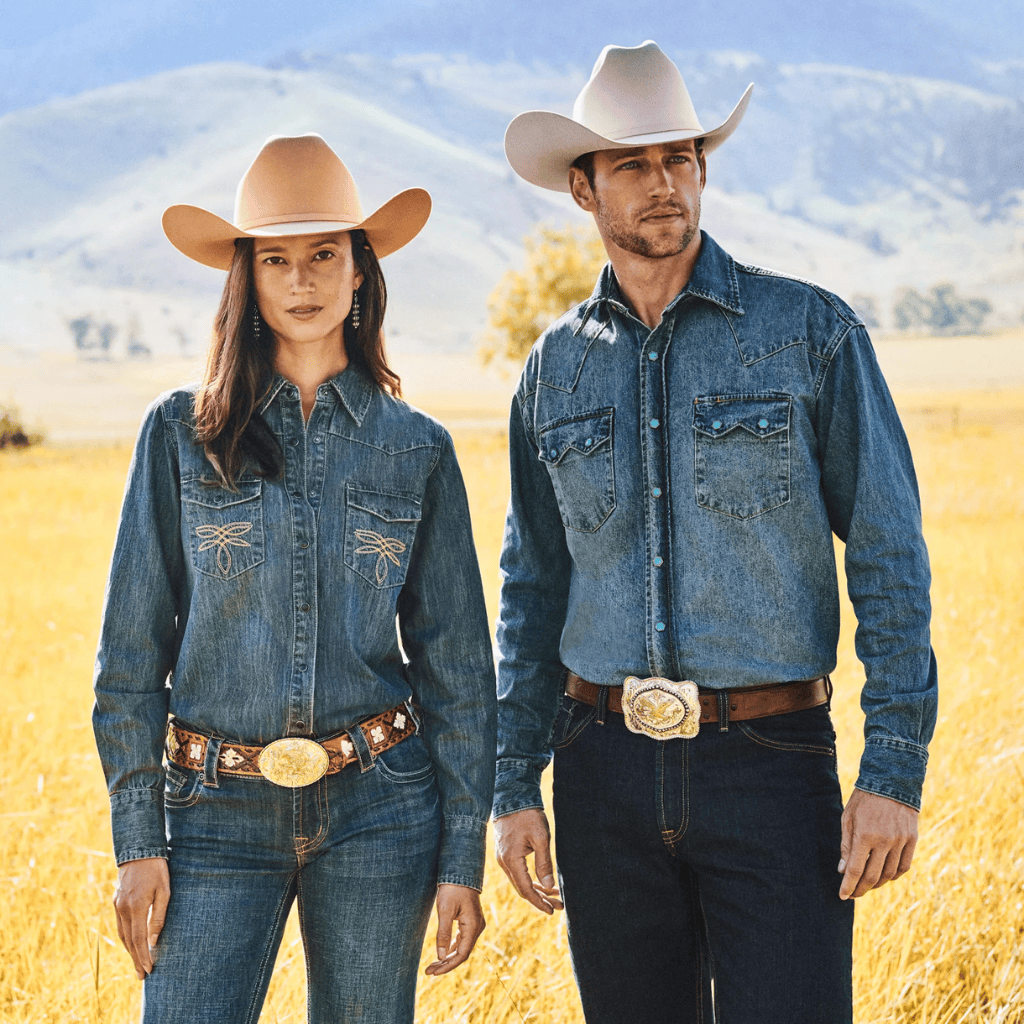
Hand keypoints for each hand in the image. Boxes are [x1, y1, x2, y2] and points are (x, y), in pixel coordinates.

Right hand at [113, 857, 169, 978]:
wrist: (138, 850)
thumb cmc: (157, 869)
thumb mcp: (164, 891)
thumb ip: (158, 916)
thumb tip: (153, 941)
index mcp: (136, 907)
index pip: (138, 939)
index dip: (143, 957)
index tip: (148, 970)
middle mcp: (123, 909)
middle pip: (129, 941)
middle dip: (136, 960)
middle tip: (141, 976)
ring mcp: (117, 905)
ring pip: (122, 935)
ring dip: (129, 951)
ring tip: (137, 964)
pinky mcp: (116, 901)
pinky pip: (120, 925)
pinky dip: (125, 938)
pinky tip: (131, 944)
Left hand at [425, 884, 484, 975]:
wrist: (460, 872)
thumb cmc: (452, 889)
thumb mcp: (445, 910)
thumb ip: (443, 933)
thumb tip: (440, 956)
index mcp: (473, 926)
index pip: (462, 954)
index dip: (447, 966)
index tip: (433, 972)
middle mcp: (477, 928)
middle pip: (462, 953)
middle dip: (445, 963)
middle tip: (429, 971)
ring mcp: (475, 924)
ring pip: (462, 947)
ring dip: (448, 957)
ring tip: (433, 965)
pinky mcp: (471, 921)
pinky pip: (462, 939)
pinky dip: (451, 948)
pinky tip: (442, 954)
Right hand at [493, 808, 562, 914]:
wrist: (513, 796)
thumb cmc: (528, 815)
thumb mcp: (541, 838)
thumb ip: (544, 863)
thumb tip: (550, 886)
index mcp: (511, 860)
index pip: (525, 889)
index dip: (539, 902)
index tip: (552, 910)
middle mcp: (503, 862)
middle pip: (522, 888)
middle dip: (540, 898)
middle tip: (558, 906)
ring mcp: (502, 857)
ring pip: (520, 881)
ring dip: (536, 890)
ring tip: (554, 896)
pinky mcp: (505, 852)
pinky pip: (517, 872)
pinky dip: (530, 879)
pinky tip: (542, 882)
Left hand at [838, 789, 918, 899]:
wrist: (891, 780)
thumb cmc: (864, 799)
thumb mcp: (848, 818)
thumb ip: (846, 846)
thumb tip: (843, 871)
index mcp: (865, 835)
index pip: (855, 870)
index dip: (848, 886)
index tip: (842, 896)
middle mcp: (884, 841)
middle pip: (873, 876)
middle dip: (861, 889)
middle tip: (853, 894)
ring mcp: (901, 841)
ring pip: (889, 874)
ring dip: (877, 884)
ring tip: (867, 885)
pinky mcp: (912, 840)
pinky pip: (904, 866)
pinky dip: (894, 875)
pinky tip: (884, 876)